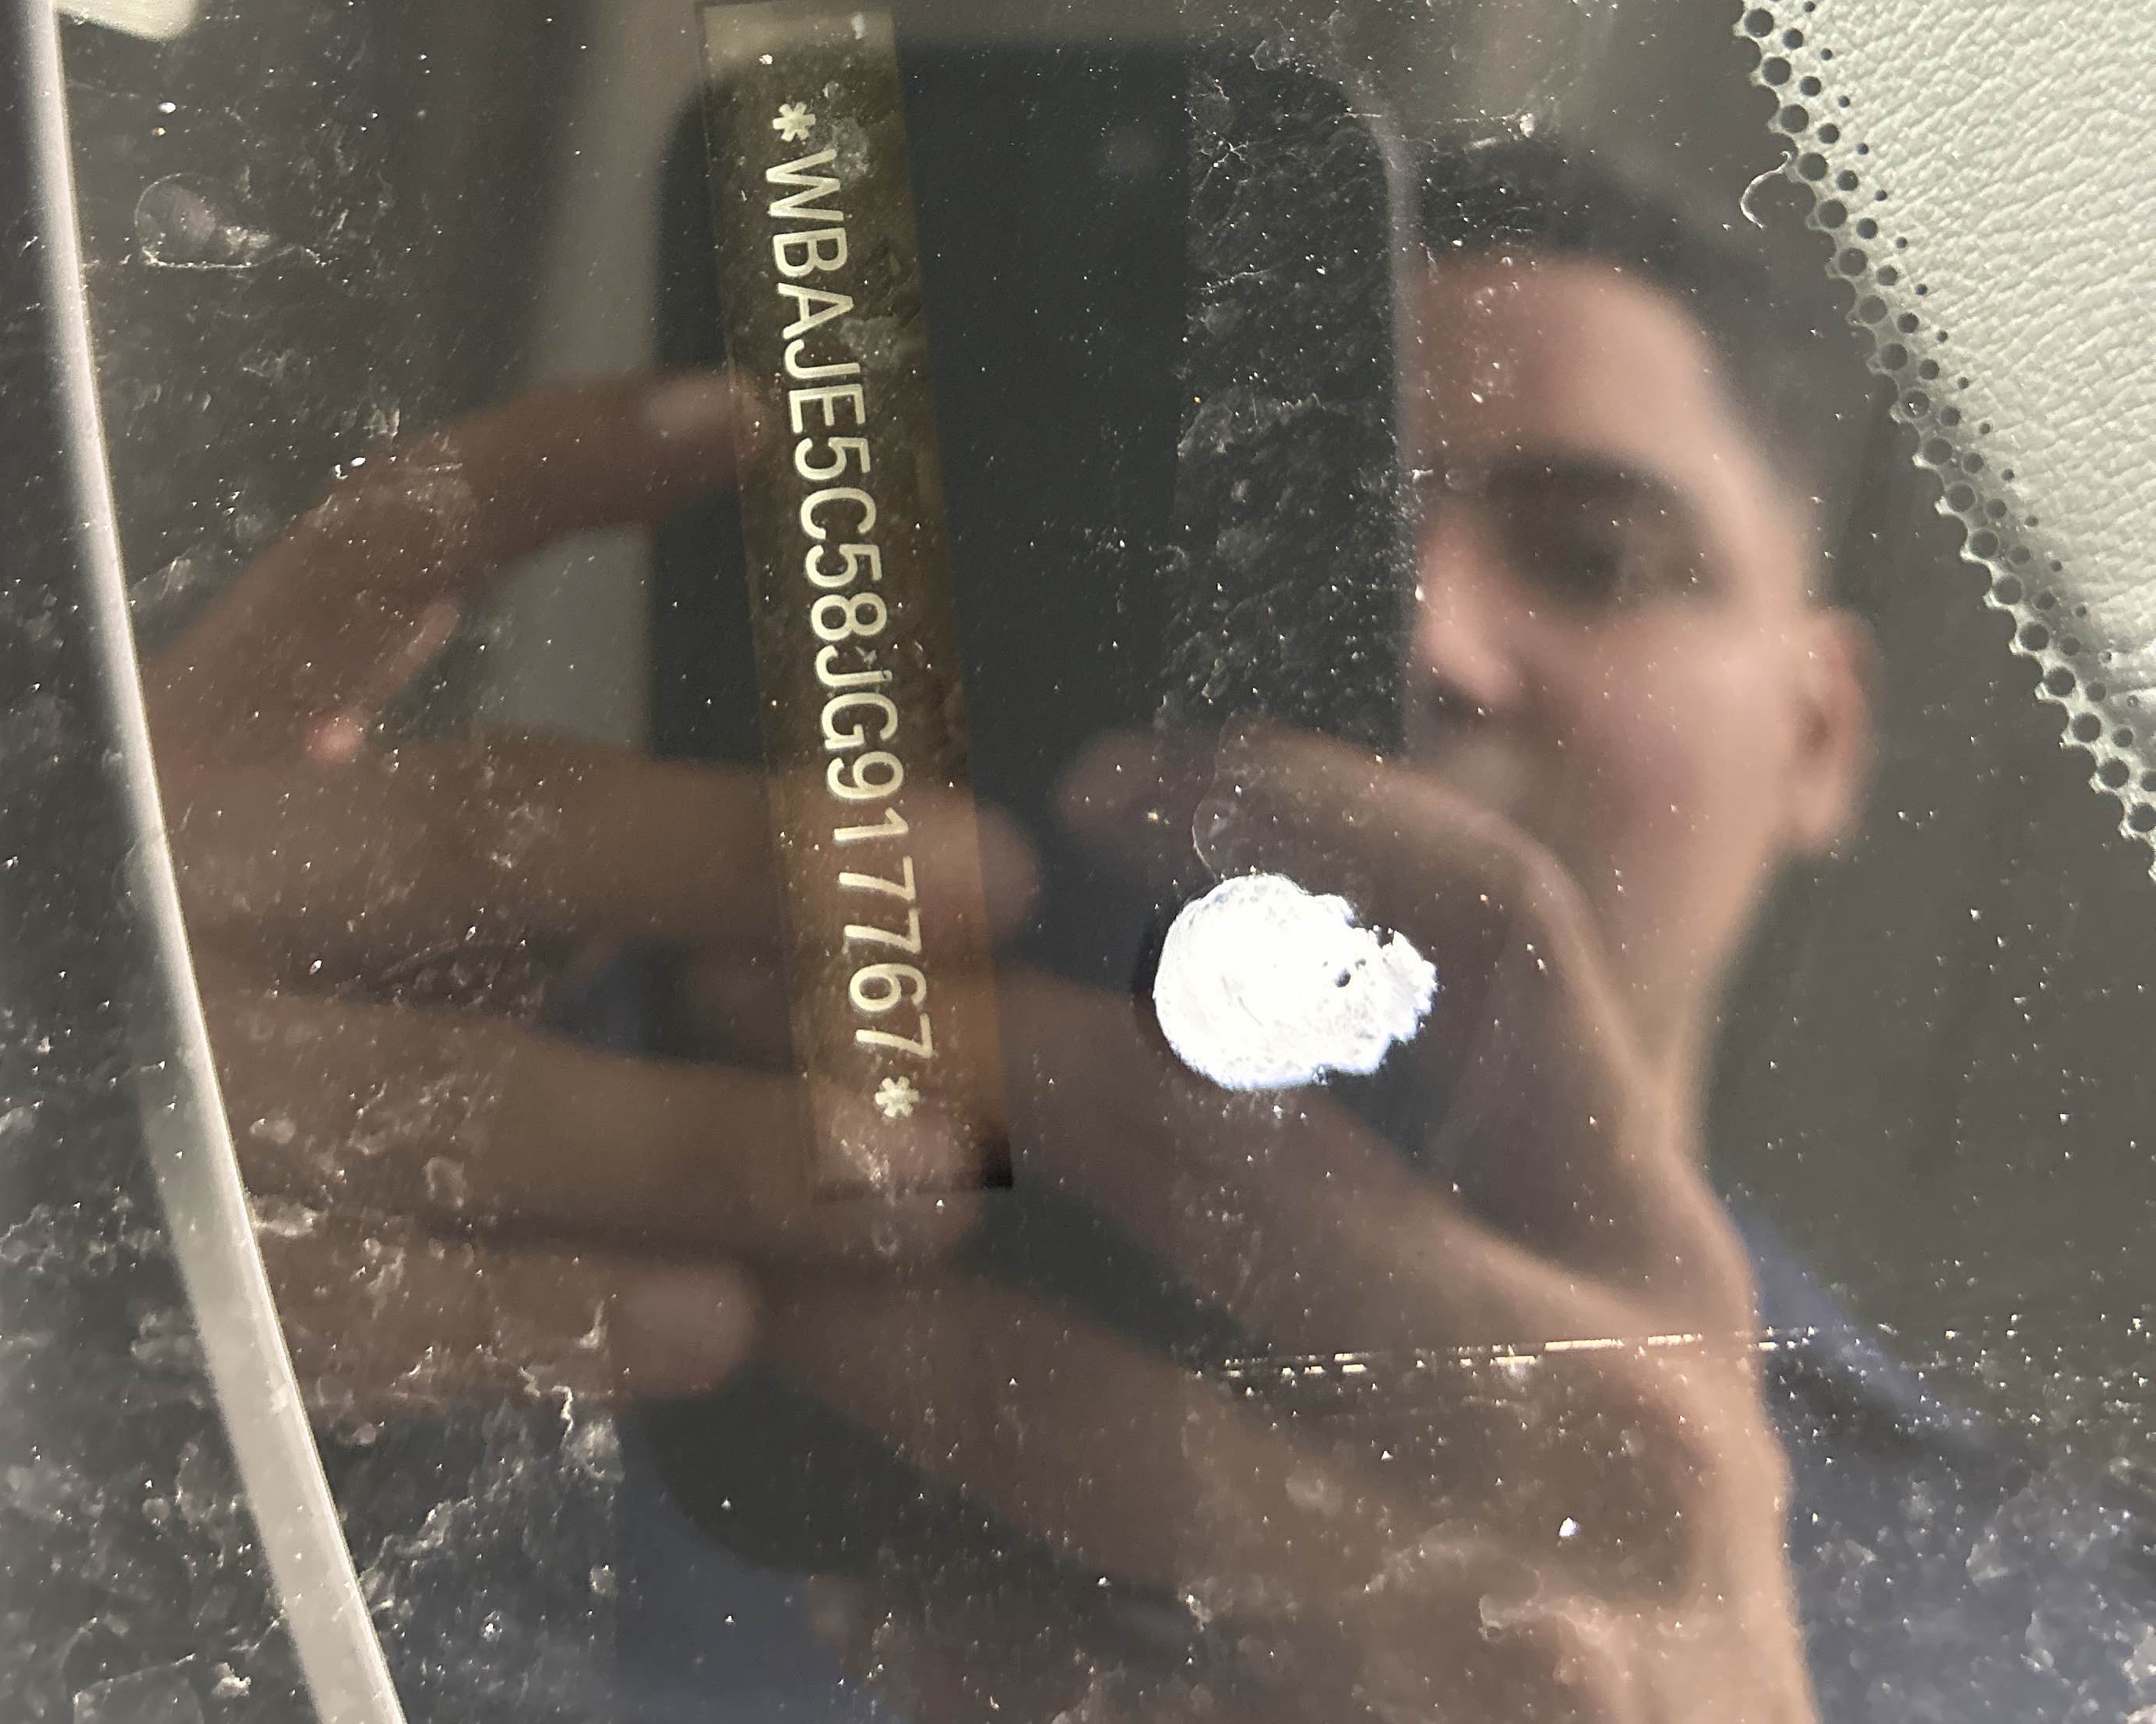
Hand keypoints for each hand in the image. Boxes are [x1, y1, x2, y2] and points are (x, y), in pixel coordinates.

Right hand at [146, 375, 1011, 1420]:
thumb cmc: (225, 925)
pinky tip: (714, 1318)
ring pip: (466, 1097)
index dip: (553, 473)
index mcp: (217, 723)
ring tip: (920, 1165)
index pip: (377, 550)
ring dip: (707, 1134)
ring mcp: (182, 1085)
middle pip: (482, 838)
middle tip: (980, 875)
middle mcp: (193, 876)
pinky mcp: (186, 1286)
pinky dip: (552, 1318)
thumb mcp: (302, 761)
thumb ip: (480, 661)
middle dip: (743, 855)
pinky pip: (386, 1310)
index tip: (744, 415)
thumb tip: (728, 440)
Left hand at [771, 727, 1815, 1722]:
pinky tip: (838, 1558)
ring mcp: (1495, 1626)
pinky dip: (927, 1611)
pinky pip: (1072, 1678)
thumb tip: (1122, 982)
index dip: (1299, 806)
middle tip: (776, 1017)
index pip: (1505, 929)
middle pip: (1224, 1145)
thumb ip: (1443, 1196)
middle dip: (961, 1063)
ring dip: (885, 1338)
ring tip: (756, 1276)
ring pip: (1106, 1429)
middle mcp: (1611, 1415)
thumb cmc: (1600, 1612)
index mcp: (1655, 1252)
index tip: (1093, 778)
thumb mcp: (1592, 1369)